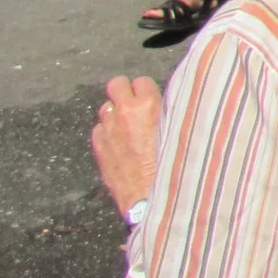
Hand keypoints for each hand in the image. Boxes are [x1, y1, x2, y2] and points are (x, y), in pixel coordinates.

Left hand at [90, 74, 162, 218]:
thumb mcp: (179, 132)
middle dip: (124, 92)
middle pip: (116, 85)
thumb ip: (168, 114)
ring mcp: (108, 129)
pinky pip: (98, 129)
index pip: (141, 81)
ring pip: (105, 108)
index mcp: (148, 105)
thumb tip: (164, 106)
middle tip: (133, 103)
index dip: (146, 90)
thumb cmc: (171, 165)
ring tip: (127, 125)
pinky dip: (107, 132)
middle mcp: (124, 112)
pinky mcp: (98, 146)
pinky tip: (118, 143)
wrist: (150, 196)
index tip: (151, 99)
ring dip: (114, 113)